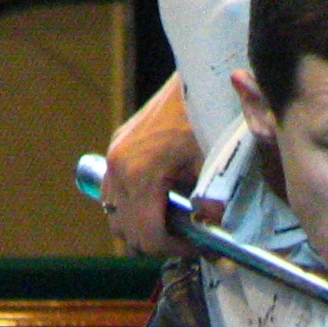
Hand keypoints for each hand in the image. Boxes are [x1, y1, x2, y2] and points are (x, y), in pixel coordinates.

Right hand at [101, 75, 202, 256]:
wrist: (198, 77)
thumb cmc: (208, 118)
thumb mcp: (214, 164)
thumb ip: (212, 206)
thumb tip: (214, 239)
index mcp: (140, 174)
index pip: (147, 236)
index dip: (175, 250)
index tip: (199, 246)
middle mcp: (117, 168)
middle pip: (126, 232)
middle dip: (159, 241)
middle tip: (189, 237)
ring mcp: (113, 157)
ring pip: (115, 215)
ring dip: (142, 226)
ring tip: (175, 222)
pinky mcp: (116, 148)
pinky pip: (114, 192)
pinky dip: (132, 206)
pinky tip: (161, 201)